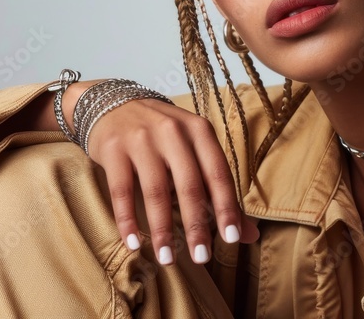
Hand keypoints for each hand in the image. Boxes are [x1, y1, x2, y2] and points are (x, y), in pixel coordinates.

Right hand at [83, 97, 258, 264]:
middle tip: (201, 257)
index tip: (232, 239)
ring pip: (156, 191)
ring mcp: (142, 139)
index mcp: (200, 131)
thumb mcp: (194, 151)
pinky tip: (133, 242)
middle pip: (189, 185)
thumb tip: (249, 235)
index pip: (218, 173)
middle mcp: (173, 132)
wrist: (114, 104)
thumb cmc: (163, 136)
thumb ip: (218, 191)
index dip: (226, 207)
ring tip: (167, 259)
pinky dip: (127, 220)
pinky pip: (121, 191)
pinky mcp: (113, 149)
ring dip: (162, 230)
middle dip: (196, 225)